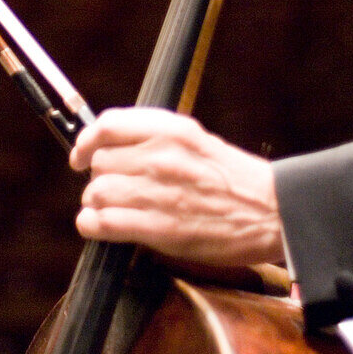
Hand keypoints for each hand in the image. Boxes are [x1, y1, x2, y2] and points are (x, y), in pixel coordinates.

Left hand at [69, 107, 282, 266]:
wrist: (272, 212)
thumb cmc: (233, 178)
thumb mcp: (193, 139)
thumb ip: (152, 137)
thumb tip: (109, 144)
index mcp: (171, 130)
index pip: (108, 125)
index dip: (86, 140)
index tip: (81, 153)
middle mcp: (161, 156)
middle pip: (99, 162)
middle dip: (99, 177)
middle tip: (111, 188)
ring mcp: (158, 192)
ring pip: (97, 192)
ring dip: (96, 203)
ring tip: (109, 208)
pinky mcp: (159, 228)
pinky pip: (103, 223)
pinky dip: (92, 226)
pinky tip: (99, 226)